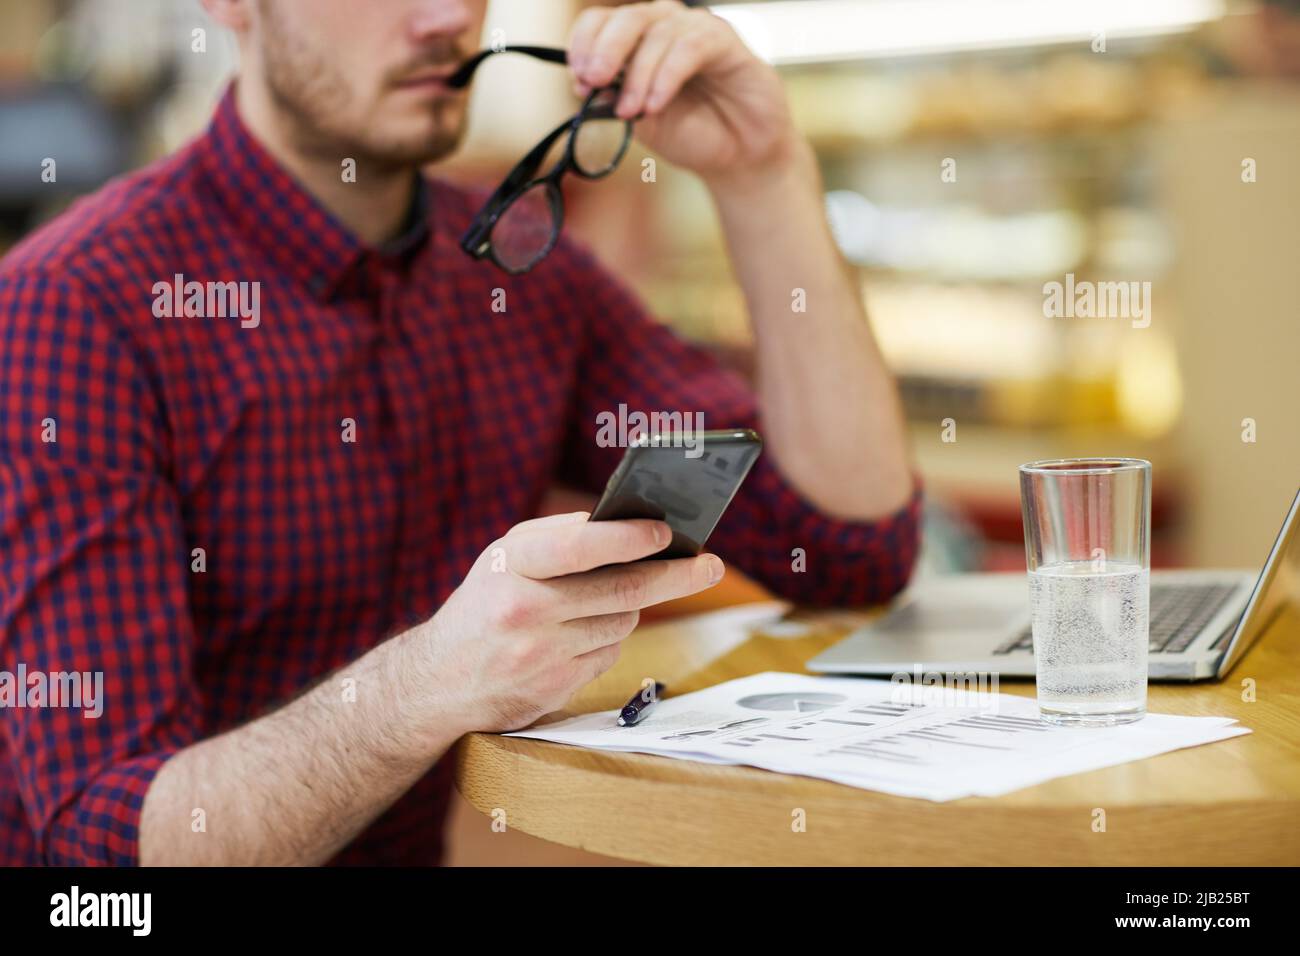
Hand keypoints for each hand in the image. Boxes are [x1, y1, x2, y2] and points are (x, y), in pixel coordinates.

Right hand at [420, 512, 724, 731]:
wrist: (438, 681)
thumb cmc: (484, 604)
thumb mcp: (506, 557)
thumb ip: (560, 535)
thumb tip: (627, 523)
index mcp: (511, 565)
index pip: (581, 546)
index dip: (629, 538)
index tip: (667, 532)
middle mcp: (524, 610)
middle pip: (622, 591)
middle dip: (675, 576)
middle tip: (710, 564)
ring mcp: (540, 655)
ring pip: (622, 622)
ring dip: (629, 607)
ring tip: (606, 599)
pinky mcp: (554, 689)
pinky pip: (609, 654)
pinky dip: (608, 639)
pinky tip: (581, 634)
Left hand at [568, 0, 796, 183]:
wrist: (739, 157)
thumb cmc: (692, 134)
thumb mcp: (642, 122)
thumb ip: (615, 101)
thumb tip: (586, 85)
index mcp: (639, 42)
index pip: (602, 22)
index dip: (585, 44)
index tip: (579, 80)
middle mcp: (666, 27)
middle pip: (627, 18)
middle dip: (605, 50)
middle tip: (593, 82)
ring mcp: (696, 30)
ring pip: (657, 32)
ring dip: (638, 74)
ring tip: (632, 111)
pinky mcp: (725, 41)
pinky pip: (689, 47)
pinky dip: (666, 76)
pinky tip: (656, 104)